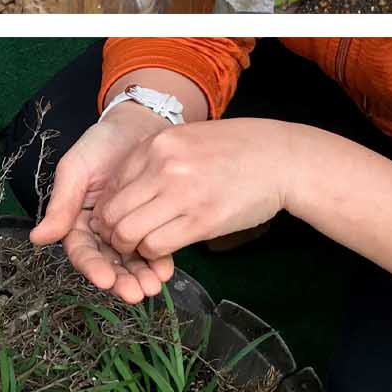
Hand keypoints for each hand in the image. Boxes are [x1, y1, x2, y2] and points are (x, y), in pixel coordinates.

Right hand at [30, 101, 175, 302]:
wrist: (139, 124)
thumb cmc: (101, 144)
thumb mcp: (76, 169)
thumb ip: (61, 204)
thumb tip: (38, 238)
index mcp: (77, 221)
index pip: (82, 252)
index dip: (93, 268)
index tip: (106, 280)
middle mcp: (101, 231)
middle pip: (108, 263)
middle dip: (121, 281)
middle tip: (136, 293)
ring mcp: (127, 229)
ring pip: (131, 261)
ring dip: (140, 276)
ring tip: (152, 287)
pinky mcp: (151, 223)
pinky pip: (154, 246)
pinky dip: (159, 260)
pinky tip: (166, 271)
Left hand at [91, 120, 290, 263]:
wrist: (281, 158)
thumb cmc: (240, 149)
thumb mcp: (191, 138)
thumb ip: (159, 158)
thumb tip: (129, 188)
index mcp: (159, 143)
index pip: (112, 184)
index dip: (109, 208)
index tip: (118, 218)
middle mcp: (164, 167)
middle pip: (113, 211)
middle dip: (112, 231)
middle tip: (122, 238)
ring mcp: (182, 194)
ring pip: (129, 232)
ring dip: (130, 245)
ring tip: (141, 246)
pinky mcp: (201, 221)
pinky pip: (157, 245)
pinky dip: (153, 253)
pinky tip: (163, 248)